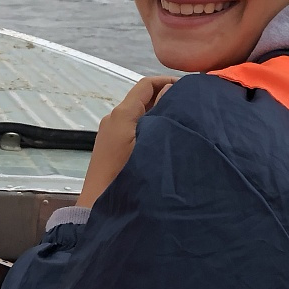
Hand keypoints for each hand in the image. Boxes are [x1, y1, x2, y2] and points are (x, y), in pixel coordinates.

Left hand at [77, 75, 176, 207]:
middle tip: (190, 106)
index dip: (167, 82)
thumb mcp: (149, 143)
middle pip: (142, 99)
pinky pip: (133, 129)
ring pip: (138, 115)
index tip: (189, 88)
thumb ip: (159, 115)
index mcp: (121, 114)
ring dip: (158, 114)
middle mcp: (113, 119)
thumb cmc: (126, 175)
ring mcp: (110, 134)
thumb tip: (170, 89)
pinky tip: (165, 141)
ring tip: (182, 123)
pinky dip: (150, 127)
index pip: (146, 85)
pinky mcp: (110, 148)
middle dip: (165, 98)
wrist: (98, 206)